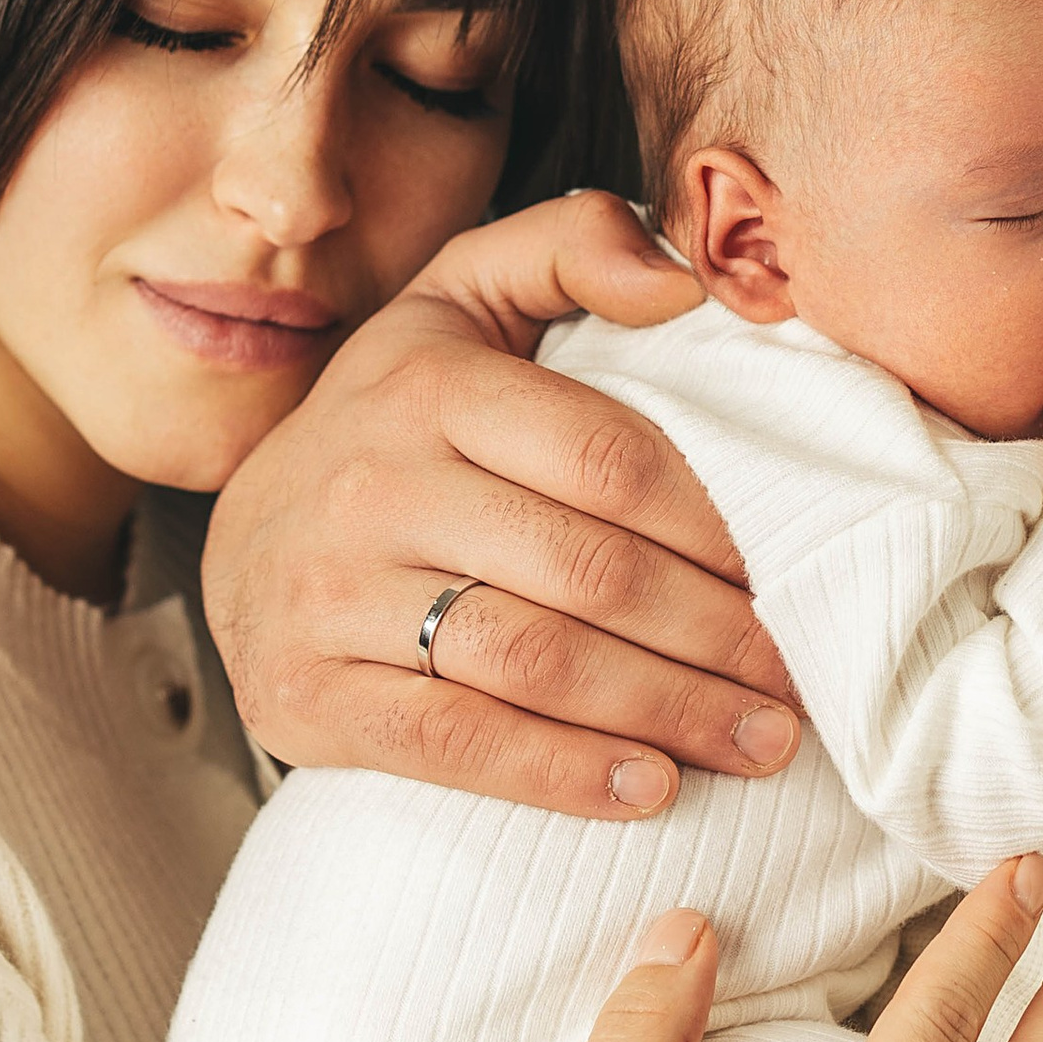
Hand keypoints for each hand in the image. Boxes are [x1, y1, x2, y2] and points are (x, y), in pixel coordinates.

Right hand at [202, 191, 800, 820]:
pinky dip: (560, 775)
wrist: (243, 540)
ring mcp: (332, 593)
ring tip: (761, 743)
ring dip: (666, 712)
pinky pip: (453, 742)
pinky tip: (647, 792)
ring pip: (533, 661)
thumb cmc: (394, 420)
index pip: (610, 458)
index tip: (795, 571)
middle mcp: (374, 483)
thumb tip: (681, 280)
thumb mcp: (462, 301)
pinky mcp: (305, 693)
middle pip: (588, 571)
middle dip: (716, 636)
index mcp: (430, 383)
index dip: (717, 525)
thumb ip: (572, 249)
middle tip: (799, 682)